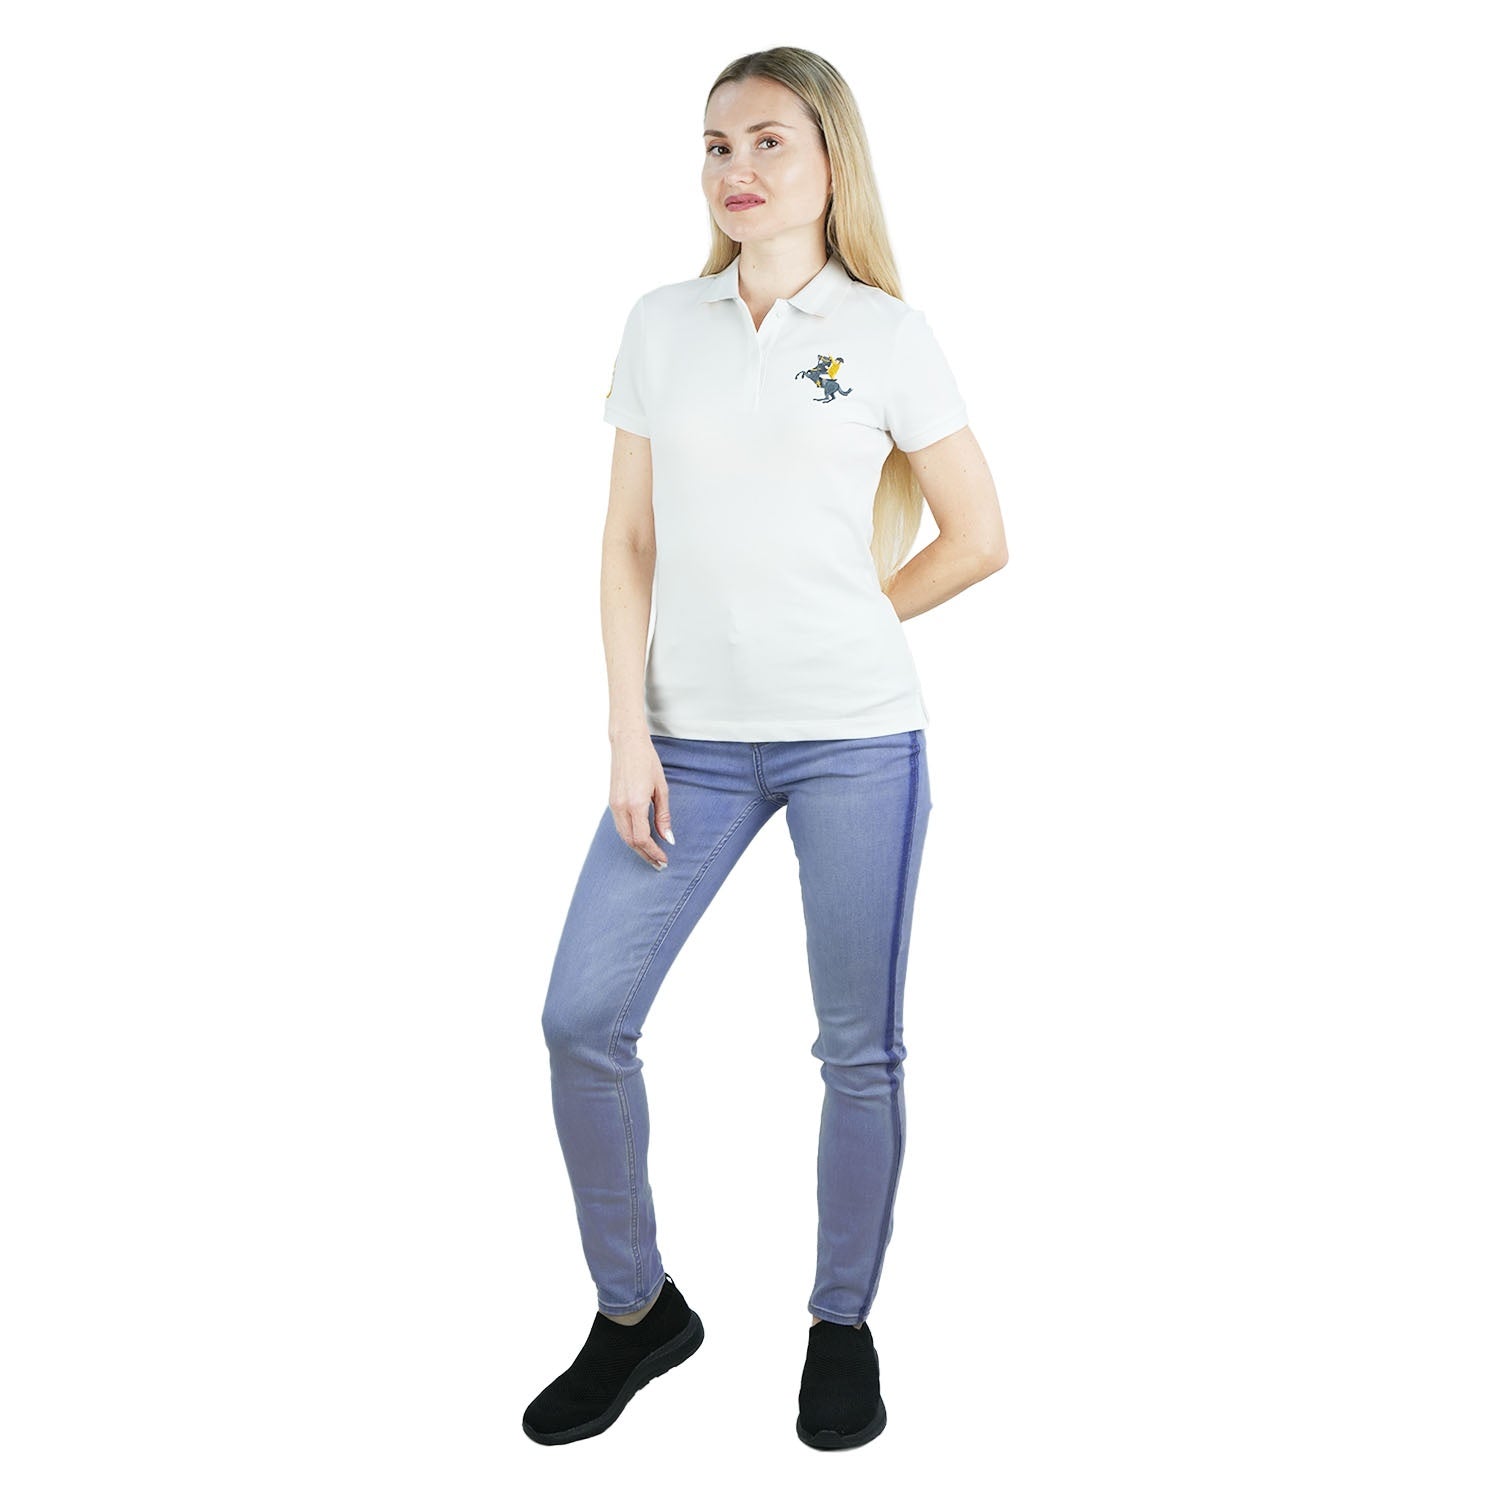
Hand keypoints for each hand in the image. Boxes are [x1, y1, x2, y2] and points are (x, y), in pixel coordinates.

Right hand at [609, 731, 674, 869]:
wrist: (627, 743)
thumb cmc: (647, 761)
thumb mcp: (661, 788)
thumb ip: (664, 816)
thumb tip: (668, 838)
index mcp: (635, 804)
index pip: (642, 838)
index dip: (653, 852)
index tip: (664, 859)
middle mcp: (621, 807)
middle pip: (630, 842)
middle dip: (645, 855)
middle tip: (659, 864)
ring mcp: (613, 805)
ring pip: (623, 836)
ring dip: (637, 848)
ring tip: (651, 856)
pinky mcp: (612, 801)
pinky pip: (619, 826)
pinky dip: (630, 837)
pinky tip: (640, 840)